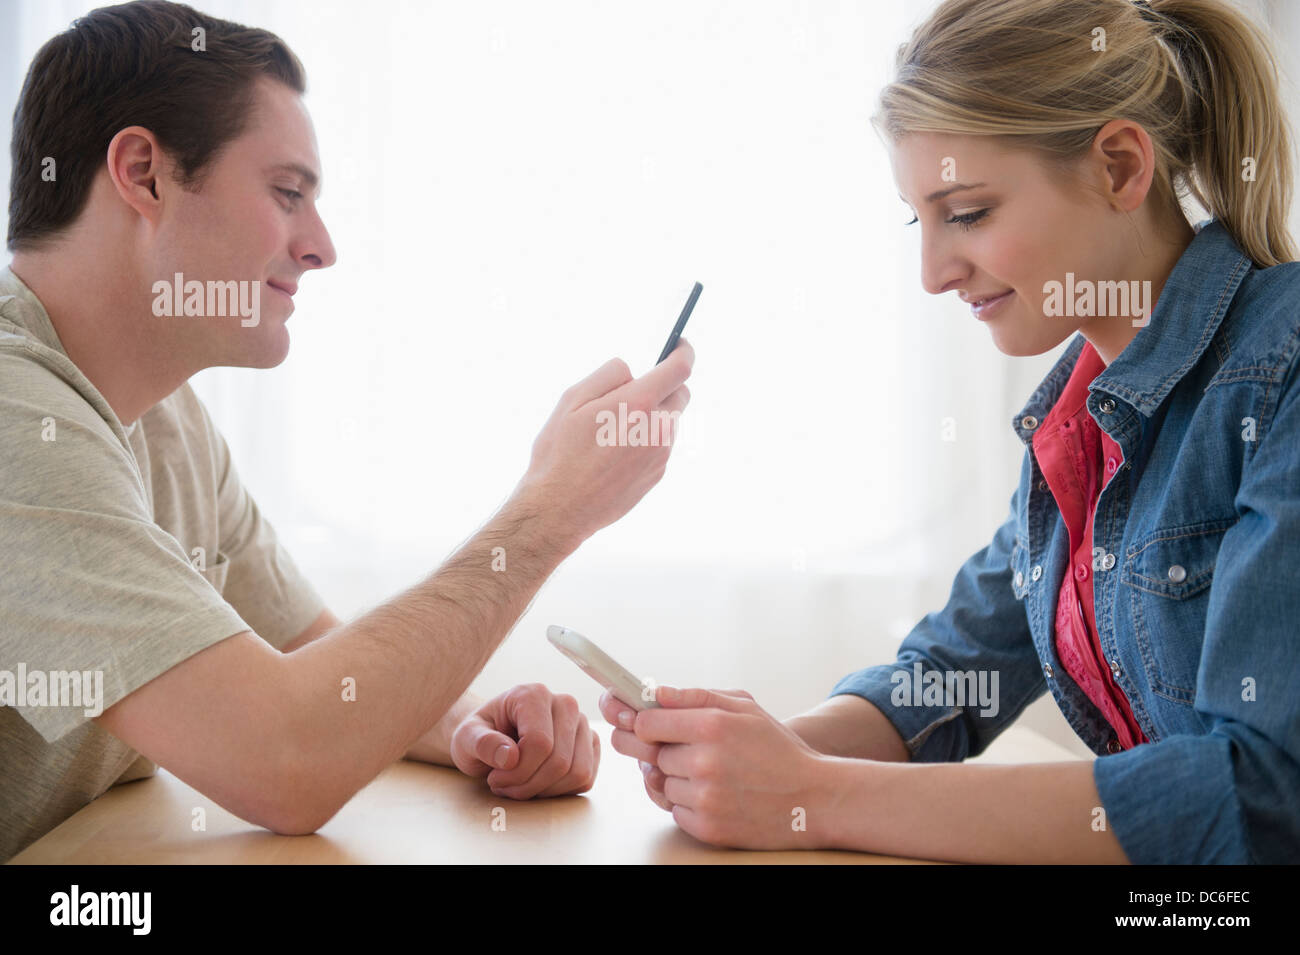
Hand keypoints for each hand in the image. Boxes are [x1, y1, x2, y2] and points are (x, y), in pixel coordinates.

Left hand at [450, 683, 599, 797]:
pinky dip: (560, 791)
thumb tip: (509, 757)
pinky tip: (537, 784)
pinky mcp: (590, 744)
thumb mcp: (465, 738)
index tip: (495, 777)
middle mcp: (565, 704)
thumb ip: (481, 743)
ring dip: (544, 791)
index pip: (540, 743)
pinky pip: (585, 778)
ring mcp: (581, 723)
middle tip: (503, 786)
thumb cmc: (480, 735)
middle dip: (528, 785)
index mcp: (534, 694)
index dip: (517, 772)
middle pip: (559, 761)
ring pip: (577, 772)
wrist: (493, 737)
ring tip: (518, 786)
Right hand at [512, 341, 693, 549]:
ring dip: (650, 416)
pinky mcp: (657, 475)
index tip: (680, 345)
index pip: (680, 369)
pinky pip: (659, 446)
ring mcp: (661, 455)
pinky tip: (613, 454)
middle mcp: (658, 430)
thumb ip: (609, 376)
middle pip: (679, 394)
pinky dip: (644, 440)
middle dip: (663, 385)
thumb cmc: (560, 453)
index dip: (683, 351)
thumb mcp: (572, 400)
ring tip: (610, 432)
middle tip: (632, 392)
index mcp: (639, 404)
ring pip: (667, 422)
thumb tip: (633, 372)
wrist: (560, 509)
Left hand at [601, 685, 831, 848]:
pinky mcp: (707, 827)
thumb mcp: (745, 708)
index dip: (637, 718)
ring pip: (659, 783)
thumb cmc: (778, 749)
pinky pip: (673, 810)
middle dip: (648, 747)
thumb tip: (656, 692)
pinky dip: (685, 803)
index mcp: (712, 726)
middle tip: (658, 744)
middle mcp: (704, 762)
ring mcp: (705, 798)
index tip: (636, 718)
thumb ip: (697, 696)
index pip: (644, 721)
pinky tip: (711, 793)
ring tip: (704, 771)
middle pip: (646, 753)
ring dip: (672, 777)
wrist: (814, 799)